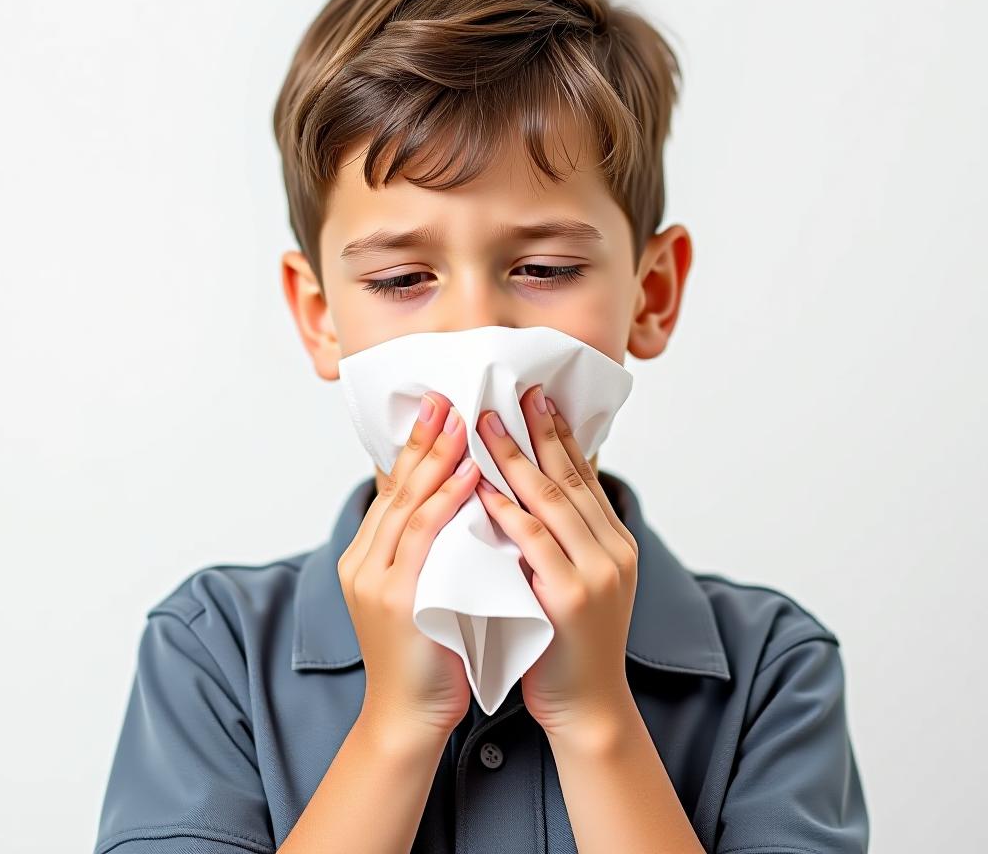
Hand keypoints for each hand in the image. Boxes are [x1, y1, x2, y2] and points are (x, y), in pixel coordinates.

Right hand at [337, 391, 479, 739]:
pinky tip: (467, 475)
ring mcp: (375, 578)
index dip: (418, 447)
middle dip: (424, 439)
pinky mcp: (394, 598)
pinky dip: (445, 501)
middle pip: (398, 487)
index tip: (439, 408)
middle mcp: (364, 560)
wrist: (410, 715)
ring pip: (408, 504)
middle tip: (446, 397)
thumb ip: (433, 548)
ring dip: (436, 459)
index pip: (397, 489)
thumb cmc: (429, 654)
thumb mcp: (425, 590)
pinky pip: (422, 537)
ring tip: (460, 421)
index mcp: (369, 556)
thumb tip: (466, 502)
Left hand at [474, 386, 638, 735]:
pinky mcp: (570, 597)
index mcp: (614, 542)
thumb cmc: (568, 643)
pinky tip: (484, 486)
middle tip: (513, 393)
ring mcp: (595, 572)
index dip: (560, 435)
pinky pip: (533, 542)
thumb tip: (528, 492)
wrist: (586, 705)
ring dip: (517, 458)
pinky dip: (507, 511)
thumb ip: (561, 538)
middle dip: (539, 431)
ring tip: (488, 424)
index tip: (538, 400)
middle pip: (569, 477)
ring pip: (552, 501)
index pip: (583, 477)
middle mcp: (612, 550)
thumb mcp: (576, 580)